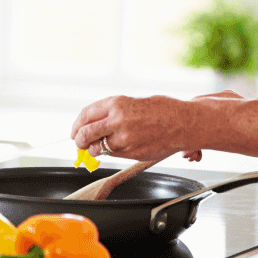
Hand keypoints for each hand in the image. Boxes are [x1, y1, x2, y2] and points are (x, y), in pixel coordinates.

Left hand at [70, 95, 197, 160]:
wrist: (183, 122)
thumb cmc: (161, 110)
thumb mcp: (133, 103)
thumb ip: (113, 113)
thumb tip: (94, 124)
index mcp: (116, 103)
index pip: (86, 115)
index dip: (77, 125)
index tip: (75, 132)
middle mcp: (116, 119)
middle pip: (85, 133)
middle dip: (79, 141)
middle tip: (79, 144)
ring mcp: (123, 137)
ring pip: (96, 147)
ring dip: (93, 150)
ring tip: (95, 149)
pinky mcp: (130, 151)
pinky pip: (112, 154)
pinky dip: (109, 153)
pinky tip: (115, 149)